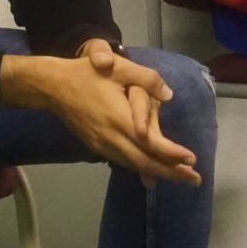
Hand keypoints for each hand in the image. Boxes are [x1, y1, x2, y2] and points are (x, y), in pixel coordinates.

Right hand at [0, 53, 200, 185]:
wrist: (52, 86)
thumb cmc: (86, 74)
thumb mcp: (119, 68)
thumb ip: (147, 79)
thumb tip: (168, 94)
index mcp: (120, 119)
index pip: (151, 143)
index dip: (173, 154)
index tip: (192, 160)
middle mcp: (112, 138)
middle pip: (145, 162)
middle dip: (171, 172)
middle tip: (194, 180)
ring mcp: (102, 144)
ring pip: (133, 165)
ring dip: (157, 172)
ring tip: (179, 178)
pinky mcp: (95, 145)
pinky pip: (122, 161)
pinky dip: (140, 168)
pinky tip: (150, 173)